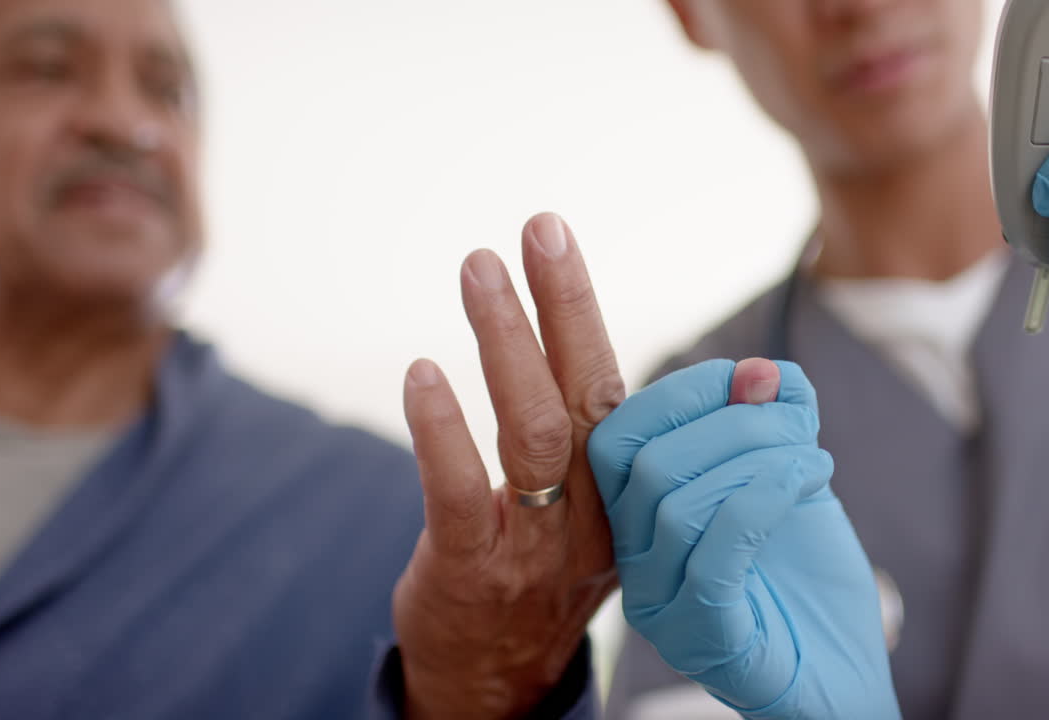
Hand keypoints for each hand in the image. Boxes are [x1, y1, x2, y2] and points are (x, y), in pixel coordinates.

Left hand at [395, 213, 623, 718]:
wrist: (499, 683)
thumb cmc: (544, 575)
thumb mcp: (598, 512)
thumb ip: (610, 438)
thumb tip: (619, 346)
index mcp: (626, 489)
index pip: (620, 387)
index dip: (588, 312)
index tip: (560, 236)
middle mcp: (595, 512)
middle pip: (590, 392)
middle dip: (567, 303)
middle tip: (539, 227)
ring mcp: (538, 544)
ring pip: (536, 432)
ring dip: (509, 344)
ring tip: (480, 268)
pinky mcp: (475, 570)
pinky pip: (462, 495)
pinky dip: (444, 431)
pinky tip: (423, 373)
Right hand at [588, 358, 899, 719]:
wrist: (843, 672)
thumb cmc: (807, 576)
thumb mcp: (792, 474)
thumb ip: (775, 420)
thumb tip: (760, 370)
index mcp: (637, 515)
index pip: (614, 435)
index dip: (678, 391)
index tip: (749, 378)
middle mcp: (633, 562)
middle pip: (643, 462)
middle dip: (729, 421)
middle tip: (797, 425)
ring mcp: (660, 605)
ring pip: (675, 504)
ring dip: (758, 459)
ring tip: (813, 461)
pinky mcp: (701, 641)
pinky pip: (713, 556)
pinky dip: (763, 500)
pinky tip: (808, 482)